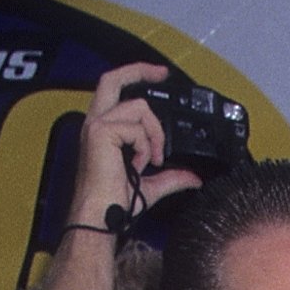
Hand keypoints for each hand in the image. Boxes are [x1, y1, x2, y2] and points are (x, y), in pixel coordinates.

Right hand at [69, 64, 200, 227]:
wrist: (100, 218)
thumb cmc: (114, 204)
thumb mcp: (149, 186)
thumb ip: (170, 177)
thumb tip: (192, 178)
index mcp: (103, 128)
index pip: (116, 90)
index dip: (136, 76)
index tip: (160, 75)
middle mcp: (96, 121)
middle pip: (114, 79)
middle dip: (140, 70)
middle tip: (163, 73)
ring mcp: (97, 124)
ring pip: (138, 107)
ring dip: (154, 134)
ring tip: (151, 160)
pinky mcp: (101, 132)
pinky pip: (136, 128)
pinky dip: (145, 147)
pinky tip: (138, 165)